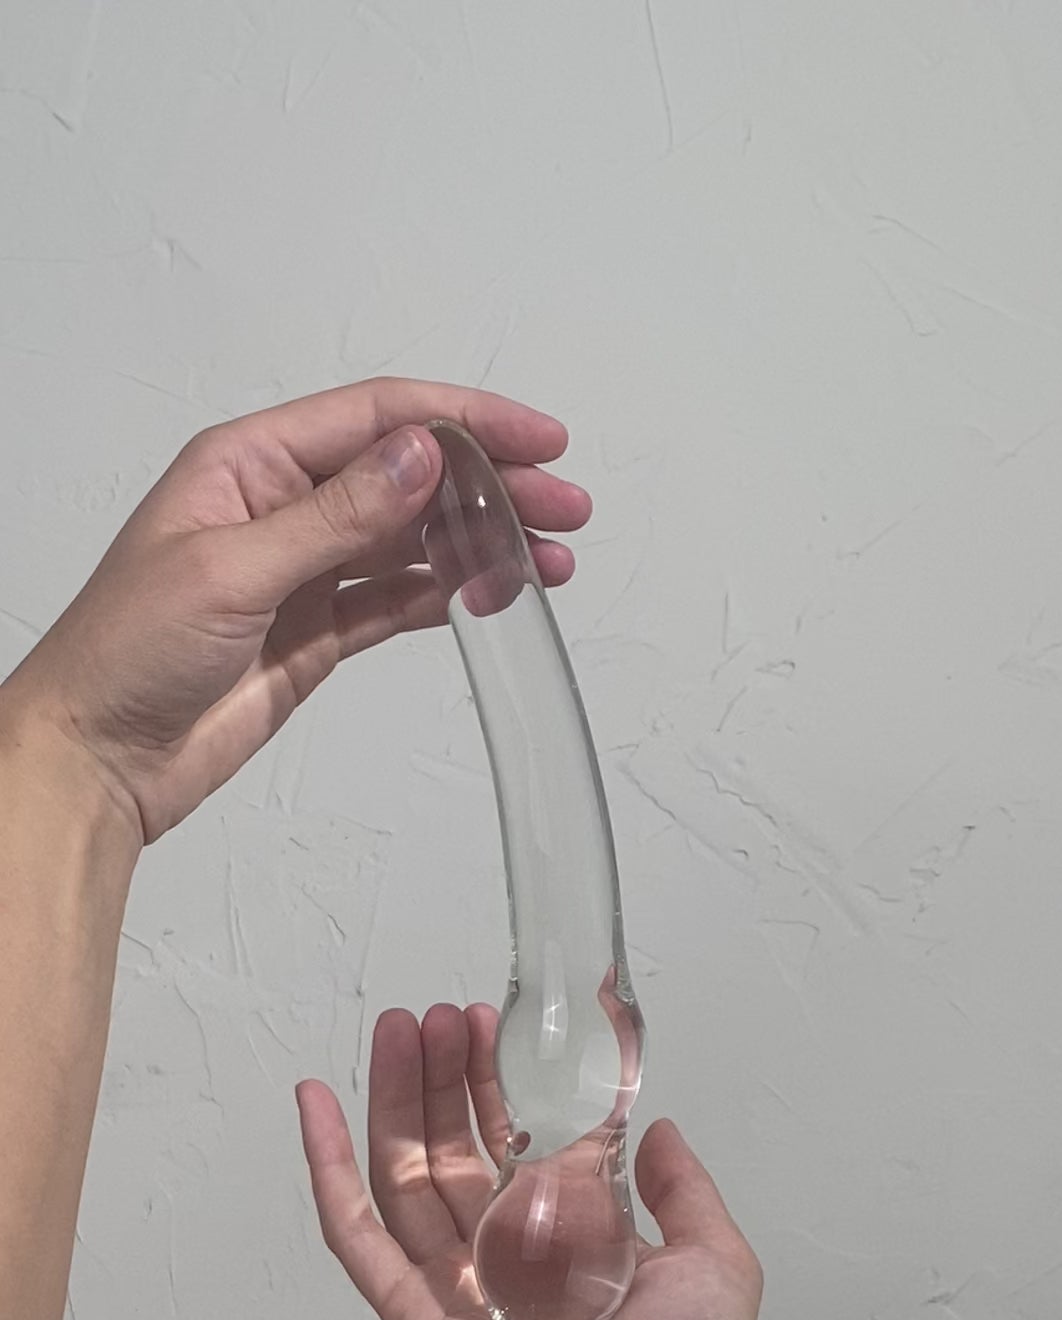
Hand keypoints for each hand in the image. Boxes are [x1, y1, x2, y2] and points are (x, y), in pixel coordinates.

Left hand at [4, 379, 589, 842]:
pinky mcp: (314, 632)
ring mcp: (301, 572)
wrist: (98, 758)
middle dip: (491, 484)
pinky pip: (395, 599)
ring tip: (552, 559)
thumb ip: (336, 516)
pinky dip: (447, 593)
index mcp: (248, 464)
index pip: (377, 419)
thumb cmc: (128, 653)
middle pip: (407, 476)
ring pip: (411, 539)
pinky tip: (493, 593)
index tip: (536, 438)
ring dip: (480, 543)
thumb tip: (421, 457)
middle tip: (565, 506)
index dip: (464, 421)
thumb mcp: (232, 569)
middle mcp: (281, 506)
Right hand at [297, 1004, 762, 1319]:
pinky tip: (316, 1106)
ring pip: (401, 1176)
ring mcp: (450, 1288)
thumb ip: (685, 1191)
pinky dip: (328, 1170)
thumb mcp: (714, 1260)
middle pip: (448, 1150)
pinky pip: (356, 1237)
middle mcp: (500, 1262)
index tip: (484, 1026)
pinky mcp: (413, 1317)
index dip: (493, 1085)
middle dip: (438, 1078)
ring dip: (392, 1101)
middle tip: (429, 1015)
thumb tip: (656, 1129)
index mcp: (561, 1246)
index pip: (510, 1146)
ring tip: (393, 1029)